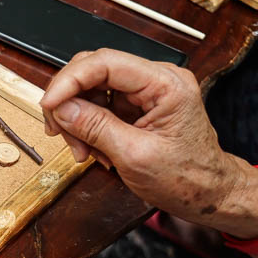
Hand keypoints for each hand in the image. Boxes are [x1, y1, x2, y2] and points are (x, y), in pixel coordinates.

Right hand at [40, 49, 257, 237]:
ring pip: (90, 89)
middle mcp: (156, 79)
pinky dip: (86, 127)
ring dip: (76, 119)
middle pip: (93, 71)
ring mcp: (145, 92)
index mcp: (166, 84)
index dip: (70, 80)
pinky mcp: (136, 105)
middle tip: (57, 130)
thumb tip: (61, 108)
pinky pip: (97, 105)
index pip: (105, 63)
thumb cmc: (188, 178)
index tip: (48, 104)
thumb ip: (95, 127)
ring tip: (81, 150)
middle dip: (69, 101)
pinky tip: (92, 148)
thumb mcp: (135, 156)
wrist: (209, 195)